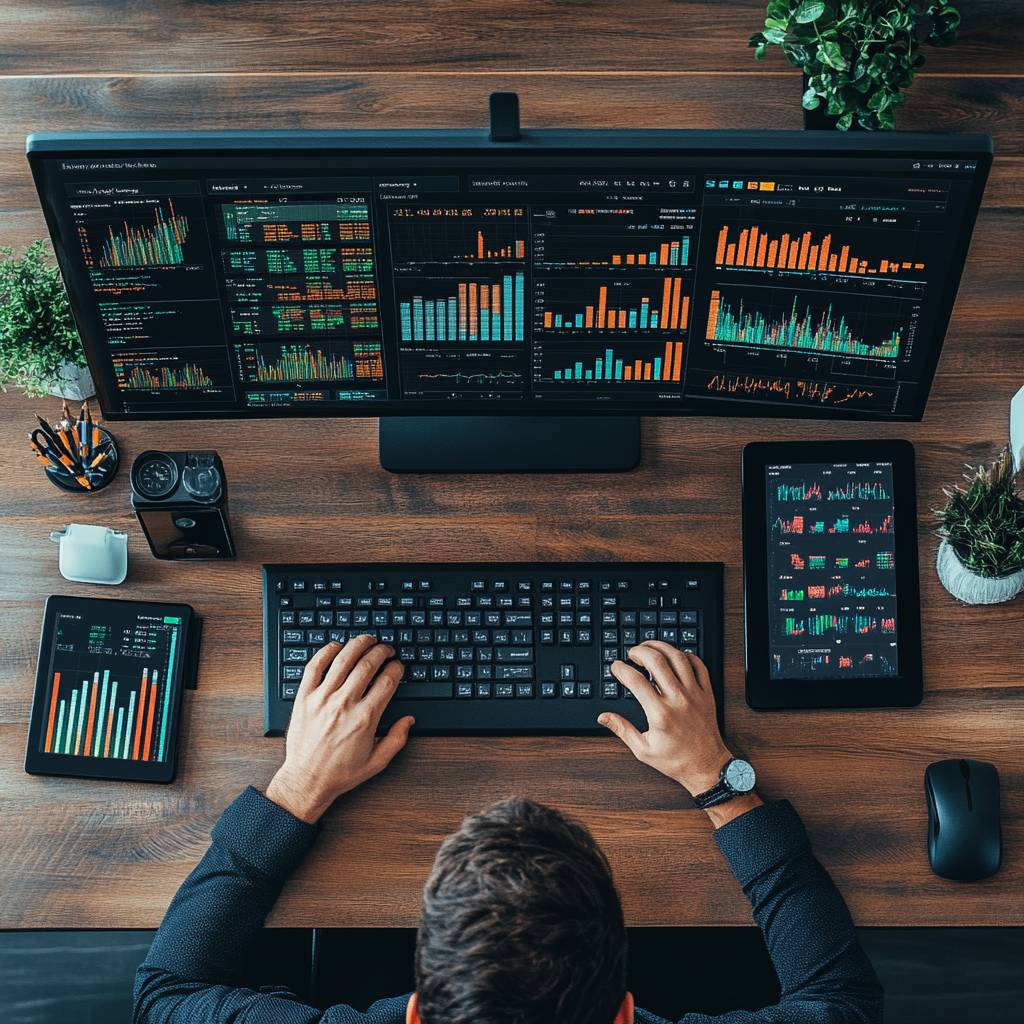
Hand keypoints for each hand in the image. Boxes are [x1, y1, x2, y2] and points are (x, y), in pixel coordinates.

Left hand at [265, 637, 414, 822]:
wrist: (306, 780)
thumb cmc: (340, 773)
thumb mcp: (377, 762)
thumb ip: (397, 739)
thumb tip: (409, 720)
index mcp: (365, 718)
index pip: (387, 681)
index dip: (397, 669)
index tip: (398, 666)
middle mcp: (344, 704)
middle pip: (368, 665)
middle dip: (382, 652)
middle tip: (386, 649)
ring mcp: (322, 699)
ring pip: (343, 660)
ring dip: (358, 645)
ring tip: (367, 639)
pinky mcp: (304, 698)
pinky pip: (314, 667)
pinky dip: (325, 652)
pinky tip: (335, 646)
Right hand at [598, 641, 733, 795]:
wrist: (707, 767)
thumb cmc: (676, 761)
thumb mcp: (643, 750)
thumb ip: (622, 729)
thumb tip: (603, 717)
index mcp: (660, 714)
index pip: (636, 681)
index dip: (621, 669)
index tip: (616, 667)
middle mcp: (678, 700)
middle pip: (657, 661)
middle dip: (640, 651)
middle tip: (632, 654)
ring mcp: (694, 694)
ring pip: (678, 658)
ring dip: (662, 647)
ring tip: (650, 648)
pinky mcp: (706, 694)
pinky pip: (699, 666)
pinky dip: (687, 655)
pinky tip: (676, 656)